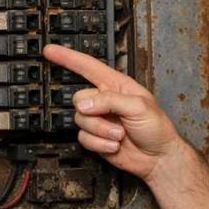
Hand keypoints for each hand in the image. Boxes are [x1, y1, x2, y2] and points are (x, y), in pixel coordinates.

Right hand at [42, 44, 184, 180]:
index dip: (68, 58)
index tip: (49, 50)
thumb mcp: (139, 107)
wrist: (158, 158)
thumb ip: (110, 101)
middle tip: (117, 123)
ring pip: (81, 121)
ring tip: (120, 135)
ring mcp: (99, 120)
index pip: (87, 67)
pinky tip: (115, 146)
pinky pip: (83, 138)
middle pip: (79, 99)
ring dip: (101, 131)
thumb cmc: (156, 128)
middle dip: (95, 114)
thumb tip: (84, 104)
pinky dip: (100, 144)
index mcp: (116, 85)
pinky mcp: (96, 138)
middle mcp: (105, 100)